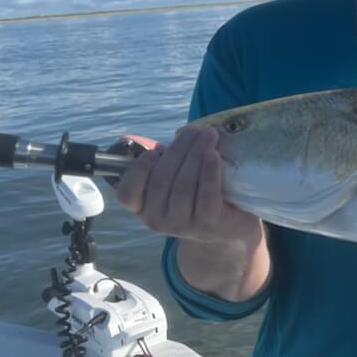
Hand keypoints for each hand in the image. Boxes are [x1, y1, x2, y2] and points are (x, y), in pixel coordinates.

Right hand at [114, 125, 261, 249]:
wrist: (229, 221)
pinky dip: (209, 171)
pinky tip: (214, 154)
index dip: (139, 169)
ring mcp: (182, 226)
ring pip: (184, 185)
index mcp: (143, 208)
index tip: (155, 150)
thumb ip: (166, 157)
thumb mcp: (175, 175)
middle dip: (179, 149)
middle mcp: (157, 221)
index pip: (127, 193)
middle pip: (162, 179)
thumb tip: (164, 133)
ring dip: (196, 154)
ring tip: (209, 135)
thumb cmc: (197, 191)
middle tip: (195, 130)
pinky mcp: (207, 225)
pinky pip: (206, 194)